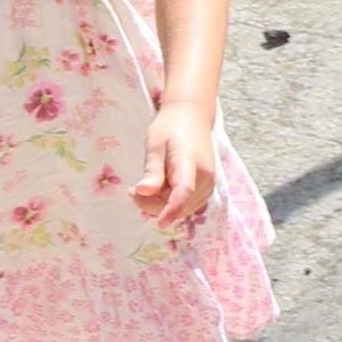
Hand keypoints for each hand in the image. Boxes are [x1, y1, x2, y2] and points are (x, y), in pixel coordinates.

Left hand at [131, 98, 216, 231]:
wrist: (192, 118)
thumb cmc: (170, 128)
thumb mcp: (155, 146)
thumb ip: (151, 171)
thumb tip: (143, 192)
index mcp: (190, 161)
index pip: (184, 190)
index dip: (172, 209)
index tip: (160, 223)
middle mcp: (205, 176)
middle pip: (177, 204)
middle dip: (152, 204)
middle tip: (133, 189)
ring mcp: (208, 184)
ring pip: (181, 208)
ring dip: (161, 204)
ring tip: (151, 182)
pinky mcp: (206, 189)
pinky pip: (185, 205)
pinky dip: (170, 202)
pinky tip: (162, 187)